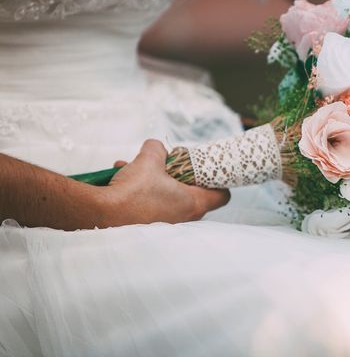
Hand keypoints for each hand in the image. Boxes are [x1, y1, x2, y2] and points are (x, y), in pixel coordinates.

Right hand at [97, 140, 229, 226]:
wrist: (101, 215)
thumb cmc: (132, 190)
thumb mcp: (149, 159)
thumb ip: (158, 148)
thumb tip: (157, 148)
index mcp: (193, 203)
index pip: (222, 196)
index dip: (218, 180)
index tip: (206, 169)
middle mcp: (184, 218)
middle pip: (193, 193)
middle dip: (180, 175)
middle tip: (167, 164)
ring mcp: (167, 225)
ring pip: (168, 195)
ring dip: (153, 179)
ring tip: (134, 165)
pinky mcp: (149, 227)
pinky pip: (150, 203)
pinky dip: (139, 189)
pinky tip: (122, 173)